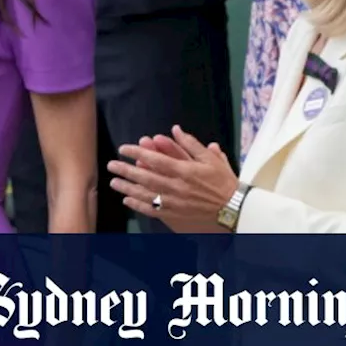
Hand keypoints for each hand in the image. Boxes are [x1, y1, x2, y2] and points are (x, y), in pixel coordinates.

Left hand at [107, 126, 235, 232]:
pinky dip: (138, 205)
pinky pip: (152, 210)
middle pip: (145, 177)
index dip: (137, 153)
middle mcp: (176, 187)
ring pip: (145, 194)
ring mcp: (174, 203)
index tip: (124, 149)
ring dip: (127, 188)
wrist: (234, 210)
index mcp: (184, 170)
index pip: (155, 159)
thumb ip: (191, 144)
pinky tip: (127, 200)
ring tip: (114, 182)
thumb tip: (176, 129)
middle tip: (112, 165)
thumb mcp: (210, 159)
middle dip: (125, 170)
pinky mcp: (174, 216)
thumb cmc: (223, 183)